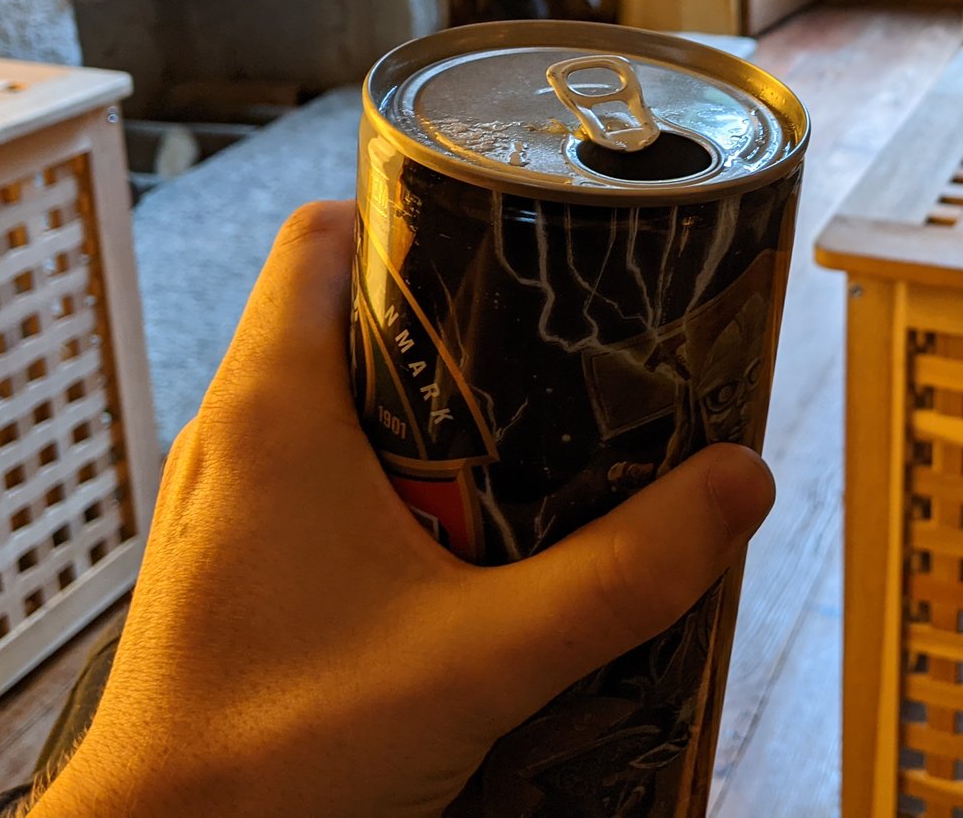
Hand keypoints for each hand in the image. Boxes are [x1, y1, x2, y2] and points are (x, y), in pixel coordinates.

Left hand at [31, 202, 774, 816]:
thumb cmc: (278, 755)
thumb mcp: (483, 656)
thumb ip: (623, 573)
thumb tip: (741, 482)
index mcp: (271, 406)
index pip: (325, 231)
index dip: (416, 207)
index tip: (515, 230)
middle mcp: (231, 435)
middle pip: (343, 310)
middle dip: (455, 318)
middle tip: (560, 341)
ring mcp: (222, 505)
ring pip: (332, 400)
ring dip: (428, 407)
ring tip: (534, 434)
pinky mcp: (229, 568)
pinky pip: (314, 476)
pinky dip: (391, 477)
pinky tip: (467, 537)